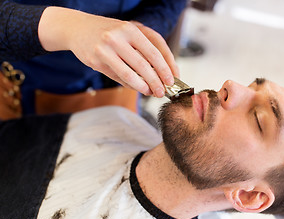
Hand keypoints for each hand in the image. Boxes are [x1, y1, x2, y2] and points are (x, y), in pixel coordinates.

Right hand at [38, 7, 177, 96]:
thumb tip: (162, 71)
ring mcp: (105, 49)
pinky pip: (117, 77)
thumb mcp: (128, 31)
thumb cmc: (108, 31)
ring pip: (130, 74)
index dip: (166, 67)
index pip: (155, 50)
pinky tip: (136, 87)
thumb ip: (144, 47)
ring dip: (143, 87)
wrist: (77, 28)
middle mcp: (118, 37)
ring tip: (151, 92)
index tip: (173, 78)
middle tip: (163, 91)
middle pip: (144, 65)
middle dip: (156, 81)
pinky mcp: (96, 61)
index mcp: (131, 29)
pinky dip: (129, 84)